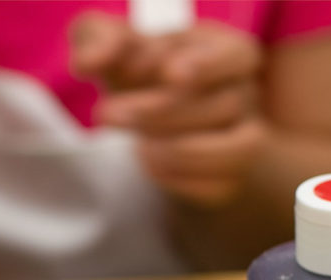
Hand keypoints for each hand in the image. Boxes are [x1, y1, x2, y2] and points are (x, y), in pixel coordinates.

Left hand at [70, 14, 266, 205]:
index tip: (169, 74)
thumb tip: (86, 62)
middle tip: (106, 114)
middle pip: (225, 105)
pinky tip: (148, 164)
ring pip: (233, 149)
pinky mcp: (229, 178)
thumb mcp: (114, 47)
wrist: (146, 117)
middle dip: (161, 113)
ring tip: (135, 145)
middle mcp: (244, 93)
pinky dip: (178, 180)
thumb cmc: (135, 73)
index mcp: (226, 51)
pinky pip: (217, 187)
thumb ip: (97, 40)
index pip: (234, 55)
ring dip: (176, 151)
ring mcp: (243, 137)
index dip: (206, 66)